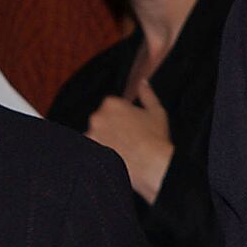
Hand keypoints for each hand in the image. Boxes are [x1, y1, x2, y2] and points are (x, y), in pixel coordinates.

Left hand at [86, 83, 172, 203]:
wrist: (151, 164)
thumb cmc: (156, 138)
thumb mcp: (156, 111)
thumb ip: (147, 94)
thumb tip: (143, 82)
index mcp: (111, 103)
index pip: (111, 107)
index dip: (123, 119)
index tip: (132, 129)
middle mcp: (97, 117)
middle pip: (101, 122)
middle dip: (111, 130)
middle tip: (129, 142)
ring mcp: (91, 136)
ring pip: (96, 138)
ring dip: (104, 143)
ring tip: (123, 154)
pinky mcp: (89, 153)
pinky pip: (92, 153)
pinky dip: (100, 157)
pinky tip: (114, 161)